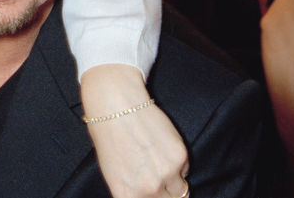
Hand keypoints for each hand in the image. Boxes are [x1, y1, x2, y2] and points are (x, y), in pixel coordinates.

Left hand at [81, 64, 188, 197]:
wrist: (115, 106)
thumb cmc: (108, 136)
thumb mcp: (113, 174)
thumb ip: (132, 192)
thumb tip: (146, 196)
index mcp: (127, 196)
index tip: (158, 194)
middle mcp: (148, 190)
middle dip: (167, 196)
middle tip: (162, 183)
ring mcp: (165, 174)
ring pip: (182, 191)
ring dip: (175, 183)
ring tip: (161, 165)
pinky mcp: (179, 157)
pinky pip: (185, 170)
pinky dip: (179, 164)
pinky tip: (162, 148)